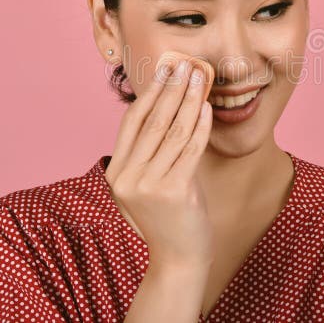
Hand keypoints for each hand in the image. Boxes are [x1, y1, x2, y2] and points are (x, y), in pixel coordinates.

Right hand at [104, 54, 214, 267]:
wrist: (179, 260)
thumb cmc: (171, 216)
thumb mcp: (152, 181)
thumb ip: (152, 150)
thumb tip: (169, 103)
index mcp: (117, 171)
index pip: (132, 122)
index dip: (150, 93)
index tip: (165, 70)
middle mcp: (127, 177)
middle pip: (152, 121)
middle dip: (171, 89)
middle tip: (186, 65)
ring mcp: (148, 185)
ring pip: (172, 131)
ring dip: (188, 100)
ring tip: (200, 78)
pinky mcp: (173, 191)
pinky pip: (190, 149)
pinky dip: (199, 124)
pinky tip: (206, 106)